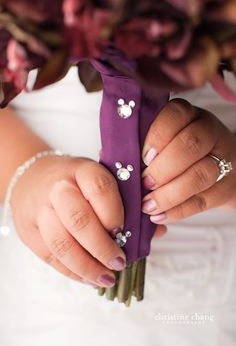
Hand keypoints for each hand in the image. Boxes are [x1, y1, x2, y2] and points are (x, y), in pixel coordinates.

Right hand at [11, 155, 125, 287]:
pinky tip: (89, 278)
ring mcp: (40, 210)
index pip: (100, 189)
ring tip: (106, 278)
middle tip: (119, 262)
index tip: (124, 234)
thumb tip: (157, 231)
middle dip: (102, 247)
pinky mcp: (29, 232)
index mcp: (83, 170)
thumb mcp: (100, 179)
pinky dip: (72, 272)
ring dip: (87, 267)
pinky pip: (50, 257)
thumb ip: (129, 201)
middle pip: (78, 220)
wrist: (33, 178)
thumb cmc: (76, 182)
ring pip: (61, 244)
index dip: (114, 215)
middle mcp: (58, 188)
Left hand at [141, 98, 235, 223]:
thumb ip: (137, 145)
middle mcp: (209, 133)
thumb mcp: (160, 140)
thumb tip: (108, 157)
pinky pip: (204, 201)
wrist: (218, 168)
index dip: (158, 136)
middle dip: (164, 168)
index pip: (177, 114)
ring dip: (170, 193)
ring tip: (148, 205)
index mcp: (188, 115)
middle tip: (145, 183)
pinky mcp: (225, 188)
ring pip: (201, 174)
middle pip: (191, 145)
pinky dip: (178, 211)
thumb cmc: (176, 152)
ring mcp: (223, 159)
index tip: (142, 157)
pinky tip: (159, 216)